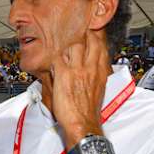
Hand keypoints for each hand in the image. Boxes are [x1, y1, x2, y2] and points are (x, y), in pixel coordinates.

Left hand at [48, 30, 108, 146]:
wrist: (83, 124)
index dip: (94, 35)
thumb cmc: (89, 111)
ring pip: (73, 46)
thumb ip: (95, 75)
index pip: (100, 45)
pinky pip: (58, 58)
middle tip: (75, 31)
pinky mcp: (64, 74)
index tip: (91, 29)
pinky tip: (52, 63)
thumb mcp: (99, 89)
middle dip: (82, 34)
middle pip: (88, 40)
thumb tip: (91, 67)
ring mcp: (77, 70)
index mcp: (101, 71)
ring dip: (66, 47)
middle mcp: (91, 68)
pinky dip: (54, 59)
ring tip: (62, 49)